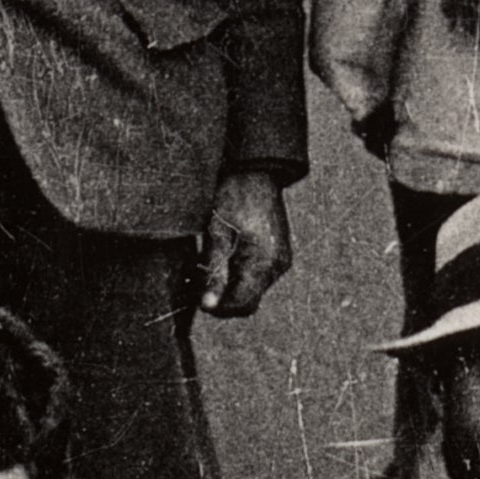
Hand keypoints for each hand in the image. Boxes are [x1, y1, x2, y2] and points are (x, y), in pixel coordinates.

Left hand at [194, 171, 291, 321]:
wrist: (255, 171)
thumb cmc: (233, 198)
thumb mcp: (216, 235)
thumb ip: (214, 273)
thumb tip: (208, 306)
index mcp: (264, 263)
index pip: (242, 305)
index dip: (219, 307)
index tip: (198, 297)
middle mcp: (277, 266)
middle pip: (248, 300)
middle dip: (223, 296)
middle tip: (200, 278)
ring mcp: (280, 260)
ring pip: (252, 288)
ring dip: (230, 284)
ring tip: (210, 262)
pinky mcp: (277, 253)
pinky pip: (257, 275)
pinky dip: (239, 273)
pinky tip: (224, 256)